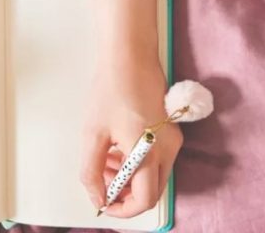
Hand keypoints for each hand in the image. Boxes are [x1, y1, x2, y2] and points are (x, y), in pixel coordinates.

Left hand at [80, 56, 182, 217]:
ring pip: (153, 176)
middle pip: (151, 191)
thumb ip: (92, 170)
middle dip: (124, 193)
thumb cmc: (110, 89)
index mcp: (148, 153)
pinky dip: (136, 163)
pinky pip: (156, 160)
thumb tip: (97, 196)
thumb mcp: (93, 133)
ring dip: (128, 177)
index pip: (143, 200)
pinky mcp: (171, 131)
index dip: (122, 209)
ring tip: (103, 160)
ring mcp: (173, 141)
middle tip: (100, 181)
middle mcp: (168, 150)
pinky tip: (115, 148)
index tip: (103, 203)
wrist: (129, 56)